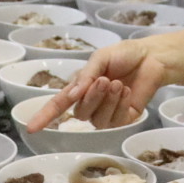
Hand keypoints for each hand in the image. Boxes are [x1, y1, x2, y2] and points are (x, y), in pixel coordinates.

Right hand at [25, 28, 183, 131]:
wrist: (152, 58)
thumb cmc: (125, 54)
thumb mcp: (100, 58)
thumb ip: (85, 75)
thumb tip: (73, 94)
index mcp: (80, 86)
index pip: (58, 105)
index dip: (44, 116)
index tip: (30, 128)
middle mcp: (90, 103)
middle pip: (80, 113)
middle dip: (92, 97)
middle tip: (106, 79)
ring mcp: (107, 113)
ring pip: (97, 120)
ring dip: (108, 101)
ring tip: (119, 84)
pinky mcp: (123, 119)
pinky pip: (115, 122)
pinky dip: (121, 106)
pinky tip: (127, 92)